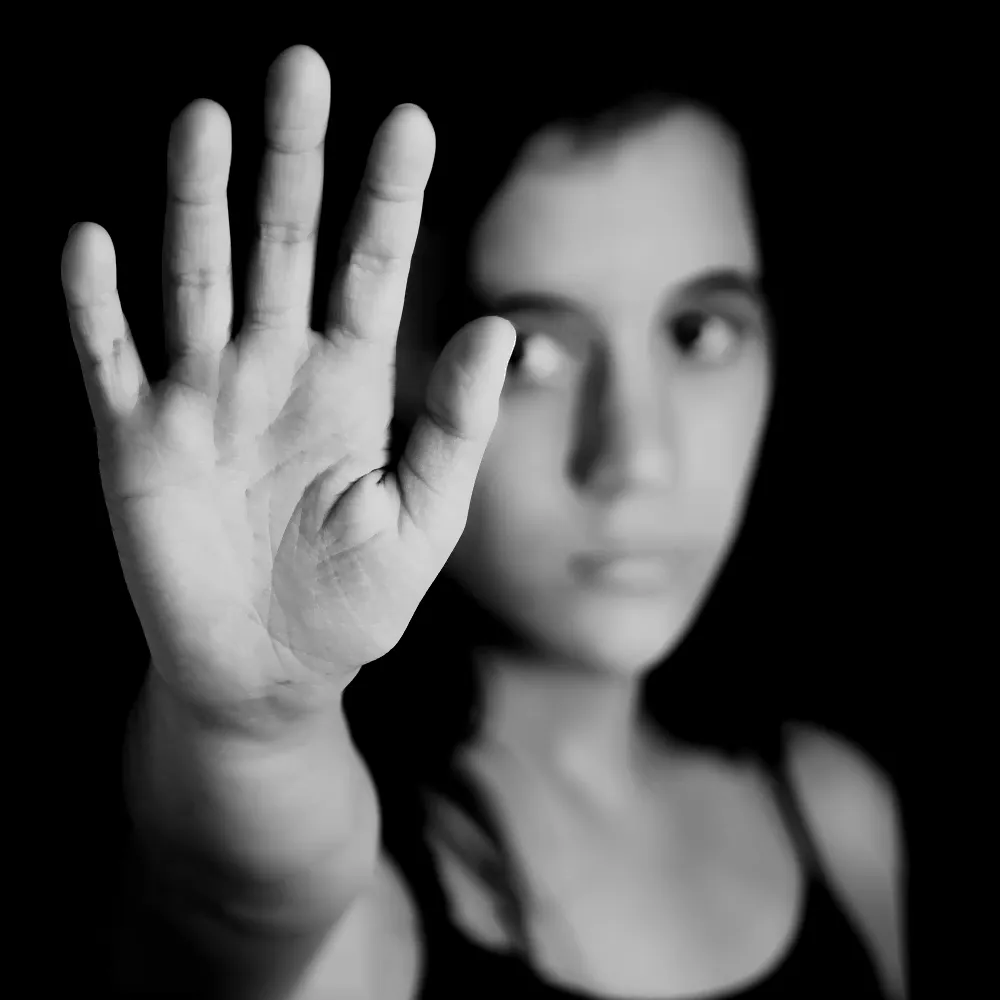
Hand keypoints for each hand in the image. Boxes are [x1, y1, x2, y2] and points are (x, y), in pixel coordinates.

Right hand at [60, 45, 513, 734]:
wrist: (273, 671)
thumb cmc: (358, 598)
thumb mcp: (425, 517)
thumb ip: (457, 426)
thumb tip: (502, 330)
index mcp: (351, 385)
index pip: (373, 271)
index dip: (389, 200)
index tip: (411, 121)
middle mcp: (275, 372)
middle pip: (283, 246)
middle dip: (293, 163)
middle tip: (303, 68)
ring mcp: (203, 400)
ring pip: (198, 279)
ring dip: (197, 204)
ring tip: (207, 121)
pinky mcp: (136, 442)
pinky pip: (109, 359)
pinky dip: (96, 305)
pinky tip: (94, 242)